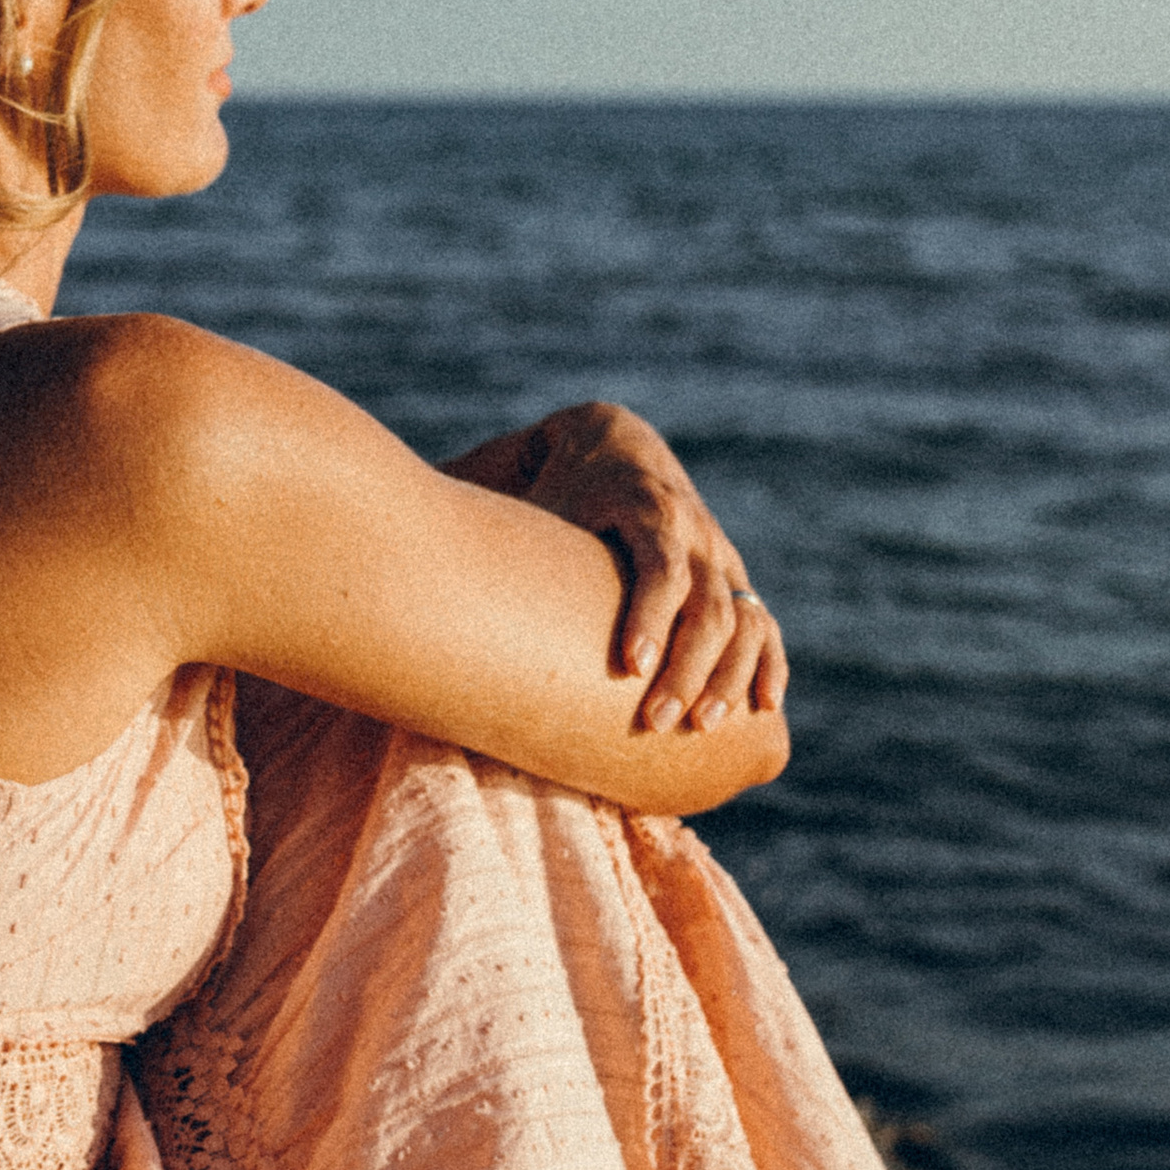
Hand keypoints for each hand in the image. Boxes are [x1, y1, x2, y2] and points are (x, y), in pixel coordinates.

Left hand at [442, 401, 787, 730]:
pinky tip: (764, 709)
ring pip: (743, 616)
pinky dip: (767, 662)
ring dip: (728, 674)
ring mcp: (719, 555)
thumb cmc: (557, 482)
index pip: (662, 565)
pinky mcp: (729, 578)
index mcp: (648, 505)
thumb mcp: (535, 496)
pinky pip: (763, 622)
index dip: (649, 616)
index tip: (629, 666)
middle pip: (709, 604)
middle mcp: (694, 530)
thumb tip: (401, 554)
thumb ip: (491, 525)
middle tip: (655, 722)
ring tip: (702, 726)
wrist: (611, 442)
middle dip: (687, 666)